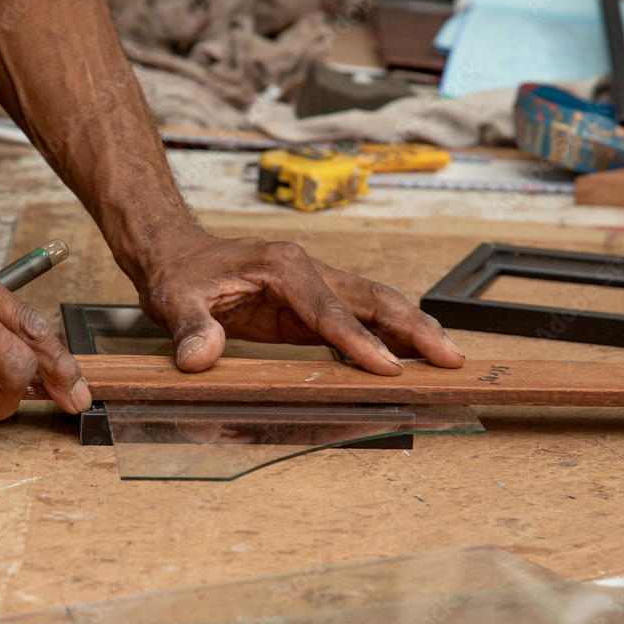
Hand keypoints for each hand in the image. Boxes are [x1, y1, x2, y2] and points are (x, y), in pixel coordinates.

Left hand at [136, 232, 465, 374]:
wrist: (175, 256)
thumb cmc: (179, 273)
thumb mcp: (174, 300)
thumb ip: (191, 329)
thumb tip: (201, 358)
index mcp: (281, 265)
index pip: (328, 308)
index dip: (359, 340)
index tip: (387, 367)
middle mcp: (306, 270)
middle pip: (371, 298)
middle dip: (412, 328)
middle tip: (449, 359)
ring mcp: (312, 286)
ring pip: (373, 305)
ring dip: (410, 330)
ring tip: (446, 358)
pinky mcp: (309, 305)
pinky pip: (356, 320)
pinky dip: (386, 336)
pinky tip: (407, 356)